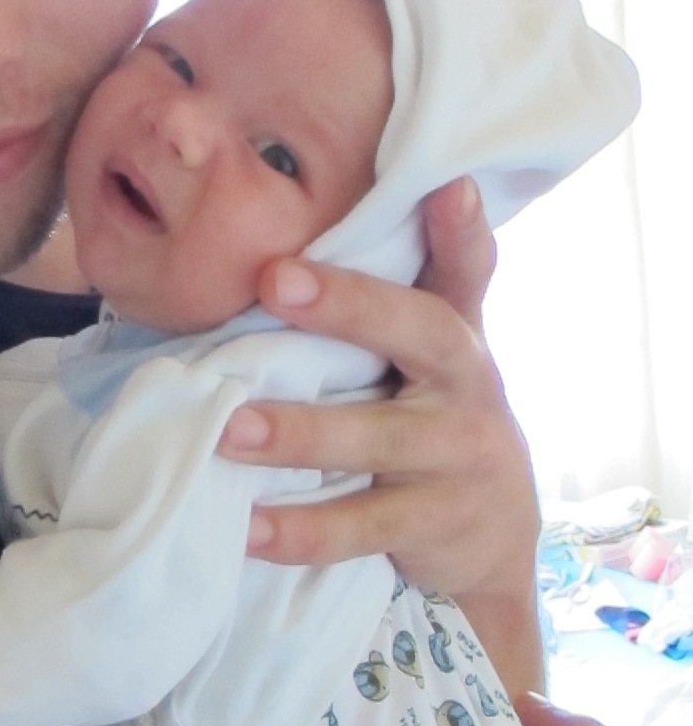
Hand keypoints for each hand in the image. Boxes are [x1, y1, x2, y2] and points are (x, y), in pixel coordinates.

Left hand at [220, 179, 535, 592]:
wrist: (495, 540)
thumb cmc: (434, 421)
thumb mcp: (430, 358)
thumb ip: (395, 295)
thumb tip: (328, 227)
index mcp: (457, 338)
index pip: (466, 272)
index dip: (461, 230)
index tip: (448, 185)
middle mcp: (468, 389)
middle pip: (423, 335)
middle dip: (352, 306)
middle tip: (275, 281)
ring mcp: (457, 461)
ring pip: (379, 440)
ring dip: (302, 433)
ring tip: (230, 431)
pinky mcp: (435, 528)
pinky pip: (360, 527)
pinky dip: (301, 528)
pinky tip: (247, 526)